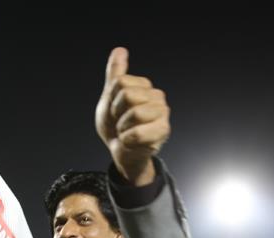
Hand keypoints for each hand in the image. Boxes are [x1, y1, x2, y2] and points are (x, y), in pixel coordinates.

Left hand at [95, 47, 170, 185]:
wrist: (120, 152)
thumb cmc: (116, 127)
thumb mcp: (109, 98)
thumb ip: (115, 75)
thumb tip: (119, 50)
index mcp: (145, 86)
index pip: (119, 82)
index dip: (111, 100)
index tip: (115, 111)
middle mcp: (157, 96)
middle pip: (128, 95)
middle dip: (117, 114)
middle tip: (121, 123)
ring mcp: (163, 113)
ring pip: (134, 113)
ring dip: (122, 128)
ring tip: (127, 132)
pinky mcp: (163, 131)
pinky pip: (137, 133)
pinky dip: (128, 140)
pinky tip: (132, 142)